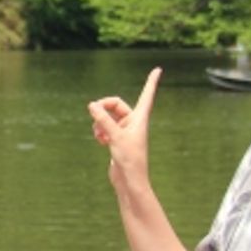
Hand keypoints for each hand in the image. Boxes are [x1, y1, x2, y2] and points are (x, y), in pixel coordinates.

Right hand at [87, 68, 161, 189]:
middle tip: (93, 112)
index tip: (158, 69)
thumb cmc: (129, 159)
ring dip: (99, 122)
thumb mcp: (115, 136)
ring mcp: (125, 131)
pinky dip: (100, 130)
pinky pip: (105, 127)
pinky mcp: (117, 140)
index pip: (147, 95)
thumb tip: (92, 105)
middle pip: (116, 104)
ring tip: (98, 133)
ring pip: (108, 117)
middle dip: (103, 108)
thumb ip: (103, 120)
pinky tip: (99, 140)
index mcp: (140, 118)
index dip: (151, 82)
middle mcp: (134, 122)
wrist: (130, 181)